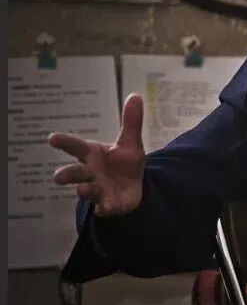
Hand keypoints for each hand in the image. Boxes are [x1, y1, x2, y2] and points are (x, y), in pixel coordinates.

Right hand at [48, 94, 145, 216]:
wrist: (134, 188)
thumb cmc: (124, 163)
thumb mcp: (130, 142)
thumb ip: (131, 122)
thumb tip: (135, 95)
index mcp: (92, 155)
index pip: (75, 146)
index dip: (64, 142)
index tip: (52, 138)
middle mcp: (90, 173)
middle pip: (74, 173)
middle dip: (66, 174)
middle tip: (59, 176)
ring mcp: (98, 190)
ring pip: (86, 190)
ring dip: (84, 190)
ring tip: (83, 188)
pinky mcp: (109, 204)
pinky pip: (104, 208)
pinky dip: (104, 208)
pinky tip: (105, 208)